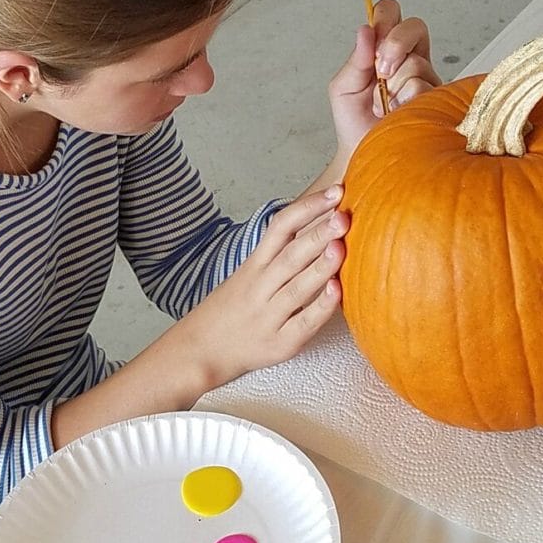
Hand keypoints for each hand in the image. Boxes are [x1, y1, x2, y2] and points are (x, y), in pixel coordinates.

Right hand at [177, 186, 347, 383]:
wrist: (200, 350)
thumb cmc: (232, 309)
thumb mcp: (248, 274)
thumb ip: (279, 253)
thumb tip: (320, 225)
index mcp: (255, 265)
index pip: (281, 228)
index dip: (307, 208)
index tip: (334, 192)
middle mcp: (261, 287)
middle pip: (291, 255)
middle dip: (318, 233)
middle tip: (343, 215)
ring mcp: (270, 316)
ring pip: (297, 288)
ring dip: (320, 267)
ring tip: (341, 246)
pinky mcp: (280, 344)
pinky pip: (302, 324)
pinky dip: (320, 308)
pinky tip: (337, 292)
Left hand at [328, 0, 442, 163]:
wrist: (363, 155)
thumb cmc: (354, 122)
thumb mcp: (343, 87)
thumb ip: (355, 59)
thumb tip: (365, 30)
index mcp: (385, 49)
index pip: (390, 13)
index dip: (384, 18)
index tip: (374, 43)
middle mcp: (410, 59)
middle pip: (415, 26)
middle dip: (395, 44)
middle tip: (381, 71)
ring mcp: (426, 78)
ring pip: (417, 63)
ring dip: (393, 87)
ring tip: (384, 107)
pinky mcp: (437, 99)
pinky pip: (424, 89)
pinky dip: (404, 103)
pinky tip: (397, 114)